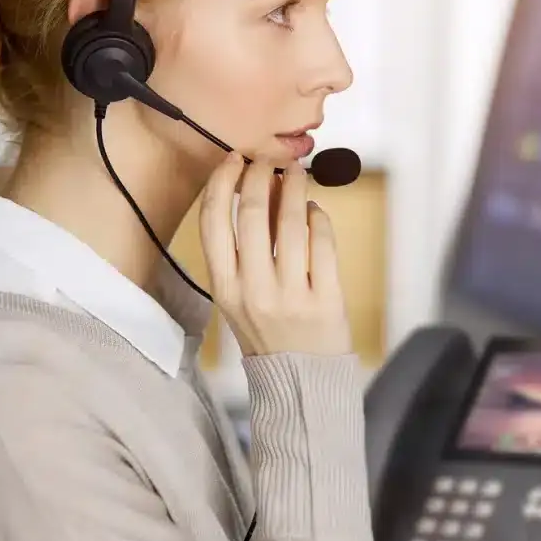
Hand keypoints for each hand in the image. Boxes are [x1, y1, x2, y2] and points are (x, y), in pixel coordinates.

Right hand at [199, 152, 351, 356]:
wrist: (299, 382)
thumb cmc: (266, 333)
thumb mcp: (238, 296)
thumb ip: (243, 250)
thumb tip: (260, 189)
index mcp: (223, 288)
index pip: (214, 223)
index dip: (222, 183)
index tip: (234, 159)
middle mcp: (253, 290)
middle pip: (254, 215)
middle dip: (262, 176)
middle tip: (271, 160)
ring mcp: (291, 296)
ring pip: (293, 224)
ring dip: (295, 189)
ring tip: (297, 175)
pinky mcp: (326, 301)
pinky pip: (323, 245)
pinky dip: (319, 219)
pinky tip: (315, 212)